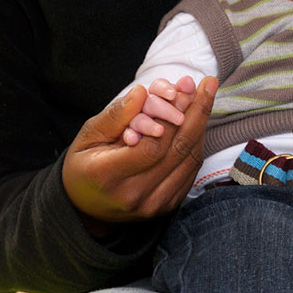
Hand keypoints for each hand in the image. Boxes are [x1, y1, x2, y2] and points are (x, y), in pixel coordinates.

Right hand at [62, 77, 216, 236]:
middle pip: (178, 150)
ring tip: (205, 97)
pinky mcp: (168, 206)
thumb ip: (115, 116)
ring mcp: (154, 204)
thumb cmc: (85, 165)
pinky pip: (192, 170)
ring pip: (190, 159)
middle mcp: (134, 195)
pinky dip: (197, 143)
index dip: (171, 117)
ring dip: (201, 125)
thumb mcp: (87, 137)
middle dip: (196, 112)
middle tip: (207, 85)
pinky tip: (197, 122)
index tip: (183, 90)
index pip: (152, 146)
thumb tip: (141, 93)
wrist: (86, 207)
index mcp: (108, 177)